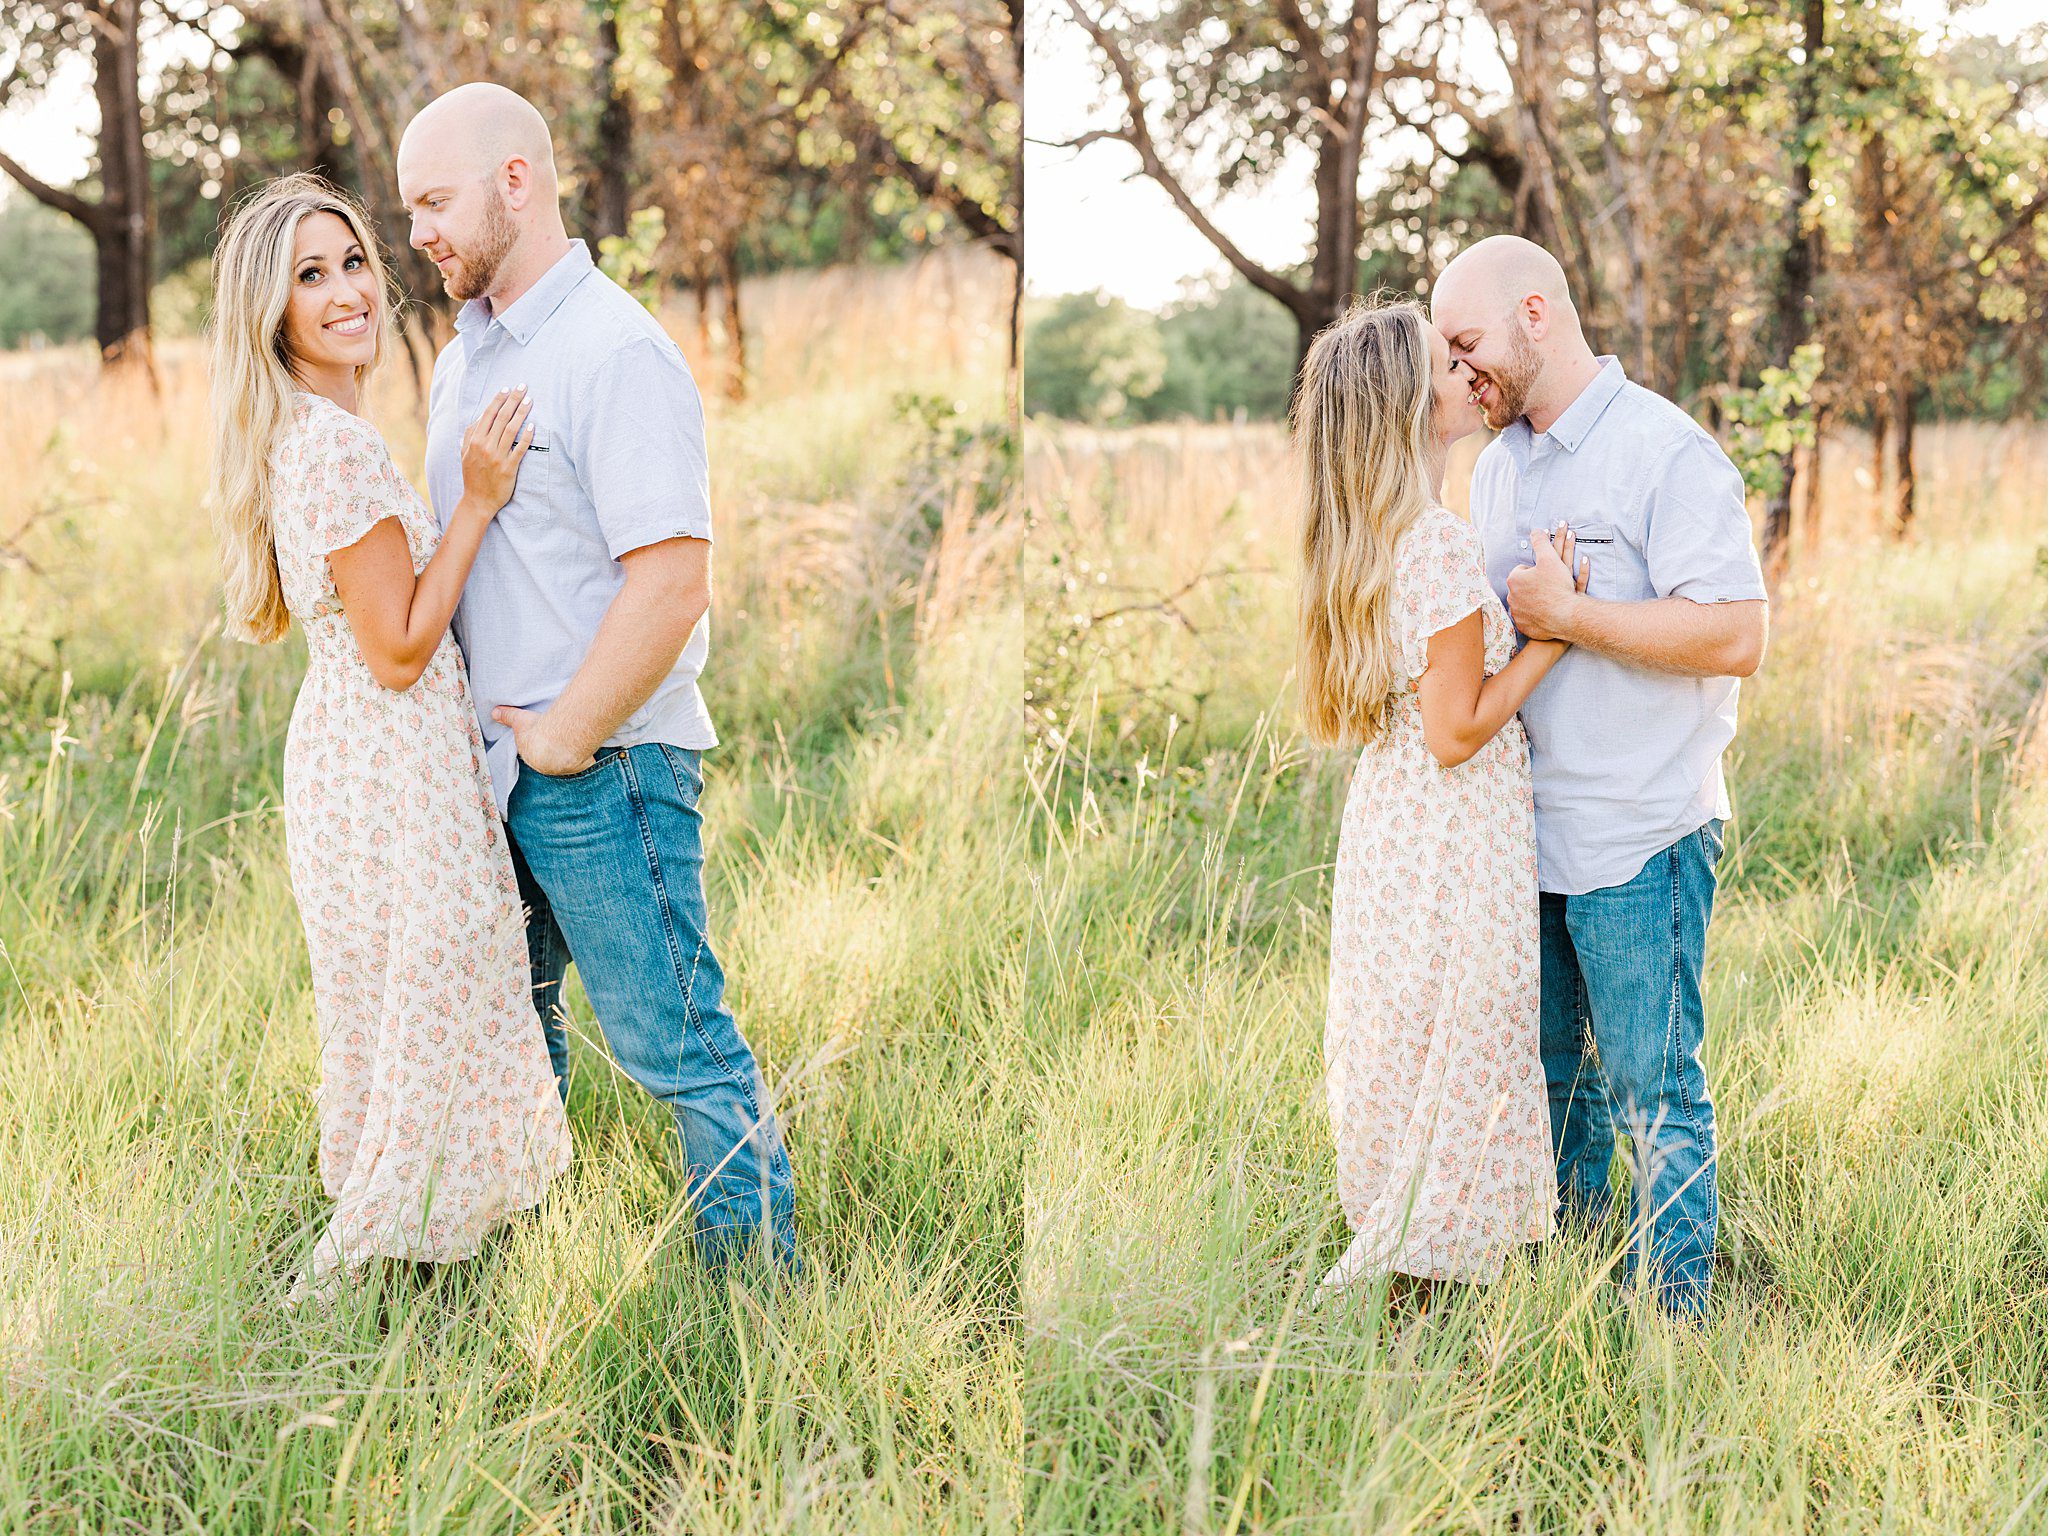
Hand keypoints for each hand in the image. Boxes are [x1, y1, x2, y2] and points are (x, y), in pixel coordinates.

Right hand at [460, 387, 534, 515]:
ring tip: (529, 400)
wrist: (477, 501)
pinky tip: (533, 426)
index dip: (498, 400)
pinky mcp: (509, 468)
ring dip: (521, 413)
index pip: (488, 415)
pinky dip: (526, 437)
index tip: (507, 388)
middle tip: (522, 386)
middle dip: (512, 400)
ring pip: (510, 430)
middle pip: (501, 418)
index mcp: (474, 440)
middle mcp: (485, 446)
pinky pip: (519, 449)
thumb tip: (477, 419)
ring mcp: (497, 457)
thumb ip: (469, 435)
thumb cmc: (473, 476)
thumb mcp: (464, 454)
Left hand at [492, 704, 597, 776]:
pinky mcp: (578, 768)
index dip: (537, 744)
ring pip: (564, 764)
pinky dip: (583, 761)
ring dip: (567, 757)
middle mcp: (545, 766)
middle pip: (548, 760)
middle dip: (551, 753)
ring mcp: (563, 769)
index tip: (542, 738)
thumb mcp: (519, 719)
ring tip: (571, 746)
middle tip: (557, 740)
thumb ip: (507, 716)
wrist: (559, 741)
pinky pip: (581, 766)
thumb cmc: (539, 731)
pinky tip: (585, 754)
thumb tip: (494, 712)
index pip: (532, 752)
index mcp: (531, 756)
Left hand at [1506, 524, 1590, 640]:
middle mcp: (1511, 597)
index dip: (1537, 570)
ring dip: (1534, 600)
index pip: (1522, 570)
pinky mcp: (1523, 627)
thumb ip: (1541, 543)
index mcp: (1514, 580)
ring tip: (1547, 599)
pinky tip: (1544, 613)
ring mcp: (1517, 613)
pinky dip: (1534, 615)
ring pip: (1524, 602)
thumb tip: (1535, 530)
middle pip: (1522, 587)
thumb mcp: (1550, 559)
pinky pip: (1527, 618)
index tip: (1546, 574)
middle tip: (1548, 587)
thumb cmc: (1557, 586)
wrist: (1566, 615)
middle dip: (1534, 585)